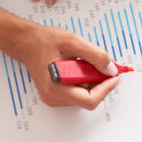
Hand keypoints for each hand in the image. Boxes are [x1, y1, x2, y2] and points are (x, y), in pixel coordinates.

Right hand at [0, 4, 119, 109]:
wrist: (26, 42)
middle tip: (104, 67)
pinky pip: (78, 94)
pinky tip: (80, 69)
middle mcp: (53, 96)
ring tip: (86, 65)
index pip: (89, 100)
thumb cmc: (45, 41)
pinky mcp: (55, 96)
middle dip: (100, 84)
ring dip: (93, 83)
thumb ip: (96, 56)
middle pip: (88, 100)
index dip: (106, 89)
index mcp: (56, 86)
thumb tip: (111, 70)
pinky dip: (85, 83)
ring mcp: (53, 98)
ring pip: (84, 98)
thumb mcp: (73, 42)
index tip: (115, 77)